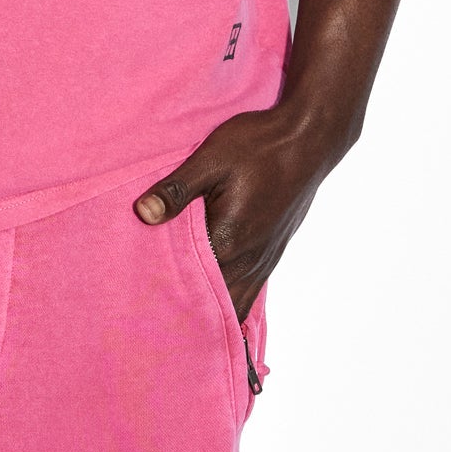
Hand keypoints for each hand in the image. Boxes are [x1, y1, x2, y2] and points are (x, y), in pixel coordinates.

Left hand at [132, 105, 338, 323]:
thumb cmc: (259, 146)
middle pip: (216, 303)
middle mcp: (249, 260)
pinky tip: (217, 286)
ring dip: (215, 306)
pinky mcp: (274, 250)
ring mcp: (265, 258)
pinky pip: (251, 287)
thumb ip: (177, 190)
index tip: (146, 298)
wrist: (307, 139)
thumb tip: (143, 213)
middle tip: (160, 312)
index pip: (191, 284)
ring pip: (237, 301)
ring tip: (185, 307)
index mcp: (228, 241)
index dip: (167, 290)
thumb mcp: (211, 160)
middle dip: (191, 309)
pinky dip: (233, 294)